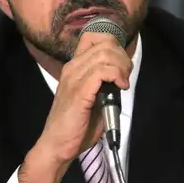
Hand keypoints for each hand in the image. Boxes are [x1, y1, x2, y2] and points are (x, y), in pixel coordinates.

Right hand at [20, 32, 131, 182]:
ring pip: (105, 54)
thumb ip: (104, 84)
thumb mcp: (94, 98)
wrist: (58, 145)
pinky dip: (117, 75)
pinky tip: (120, 87)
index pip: (94, 38)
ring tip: (123, 83)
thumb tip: (122, 76)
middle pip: (105, 43)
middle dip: (123, 57)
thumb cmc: (77, 126)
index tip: (122, 65)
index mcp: (74, 67)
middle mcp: (73, 67)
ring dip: (121, 66)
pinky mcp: (79, 91)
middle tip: (125, 77)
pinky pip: (102, 71)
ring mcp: (74, 78)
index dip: (114, 45)